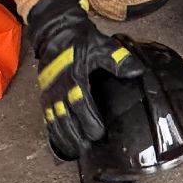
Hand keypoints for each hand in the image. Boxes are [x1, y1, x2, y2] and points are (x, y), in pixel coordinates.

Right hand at [28, 0, 143, 158]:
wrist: (56, 31)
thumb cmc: (81, 40)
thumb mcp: (102, 46)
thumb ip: (118, 60)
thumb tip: (137, 71)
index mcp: (74, 75)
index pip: (80, 102)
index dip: (89, 119)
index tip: (99, 132)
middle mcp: (59, 87)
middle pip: (65, 116)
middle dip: (75, 134)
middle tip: (87, 148)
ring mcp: (49, 92)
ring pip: (54, 119)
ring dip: (64, 136)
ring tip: (75, 151)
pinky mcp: (45, 94)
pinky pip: (47, 116)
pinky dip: (53, 131)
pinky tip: (61, 142)